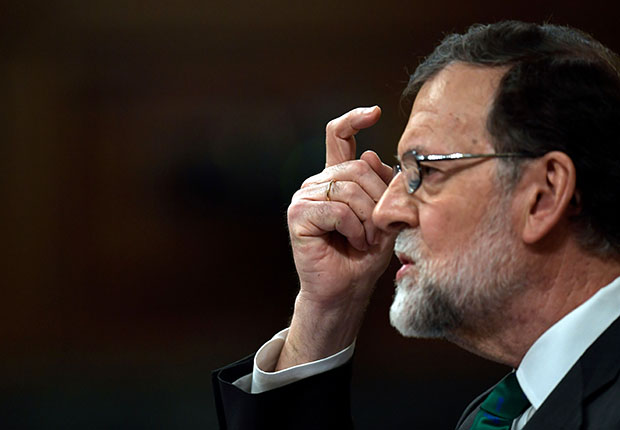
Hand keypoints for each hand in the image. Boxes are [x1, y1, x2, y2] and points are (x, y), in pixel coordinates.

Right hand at [276, 106, 394, 369]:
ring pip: (348, 189)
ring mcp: (304, 196)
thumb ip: (381, 187)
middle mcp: (317, 183)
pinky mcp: (298, 214)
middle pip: (356, 168)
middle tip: (379, 229)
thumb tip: (371, 154)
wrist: (345, 290)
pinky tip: (353, 242)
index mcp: (336, 178)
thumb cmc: (364, 256)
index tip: (375, 112)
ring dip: (368, 219)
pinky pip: (337, 209)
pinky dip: (354, 228)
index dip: (354, 119)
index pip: (338, 137)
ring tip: (366, 240)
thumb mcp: (384, 216)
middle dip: (378, 199)